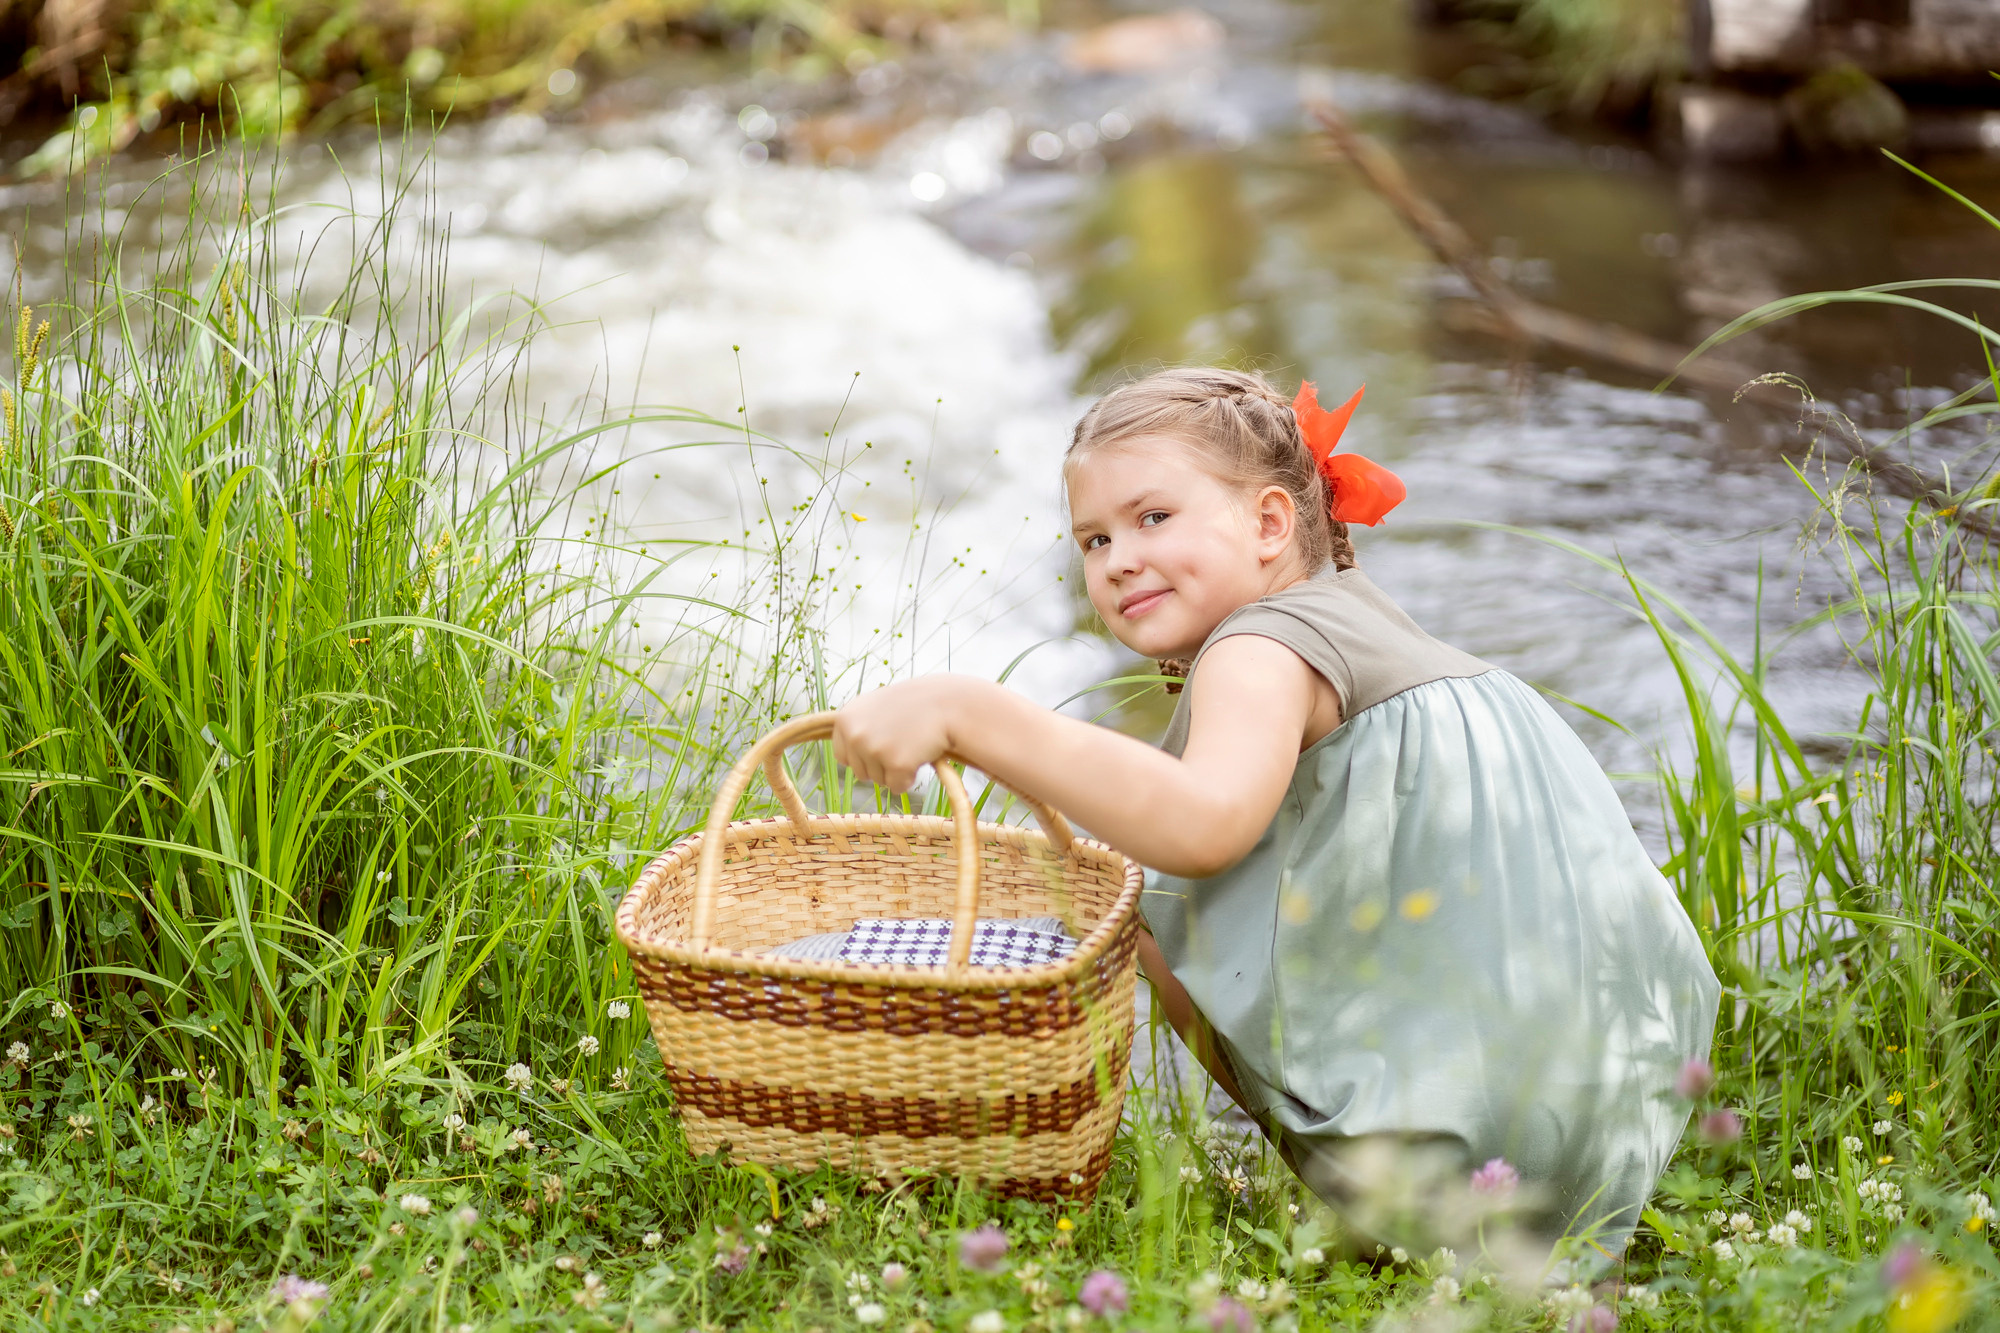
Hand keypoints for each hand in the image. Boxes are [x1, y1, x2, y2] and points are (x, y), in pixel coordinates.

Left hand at [831, 676, 977, 792]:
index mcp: (845, 719)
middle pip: (860, 773)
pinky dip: (909, 777)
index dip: (863, 756)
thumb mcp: (875, 707)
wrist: (947, 703)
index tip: (882, 744)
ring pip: (878, 781)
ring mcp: (874, 750)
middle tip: (901, 742)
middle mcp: (855, 734)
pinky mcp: (895, 764)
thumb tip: (841, 756)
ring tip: (911, 744)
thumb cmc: (913, 705)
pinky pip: (897, 787)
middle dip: (880, 765)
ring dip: (895, 770)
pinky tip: (919, 755)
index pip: (842, 756)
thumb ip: (856, 728)